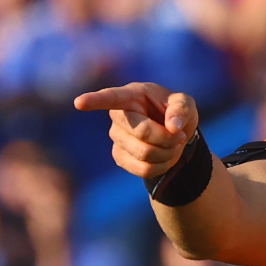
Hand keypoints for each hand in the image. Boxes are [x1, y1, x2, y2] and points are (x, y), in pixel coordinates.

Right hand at [73, 83, 197, 178]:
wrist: (173, 134)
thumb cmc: (175, 111)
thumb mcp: (185, 104)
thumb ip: (181, 110)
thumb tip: (173, 127)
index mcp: (131, 95)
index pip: (111, 97)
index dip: (95, 100)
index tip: (79, 102)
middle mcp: (118, 116)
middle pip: (143, 133)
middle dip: (169, 138)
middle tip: (180, 135)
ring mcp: (116, 137)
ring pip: (145, 154)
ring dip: (169, 153)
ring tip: (174, 145)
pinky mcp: (120, 157)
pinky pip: (144, 169)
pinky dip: (163, 166)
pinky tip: (165, 156)